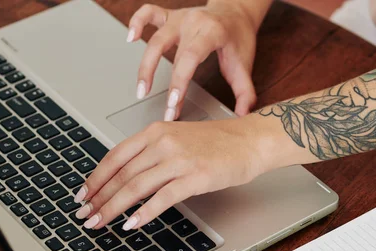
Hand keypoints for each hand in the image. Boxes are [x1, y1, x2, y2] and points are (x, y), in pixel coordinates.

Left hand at [73, 117, 280, 230]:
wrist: (249, 141)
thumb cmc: (218, 143)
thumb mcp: (179, 138)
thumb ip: (153, 152)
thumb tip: (127, 177)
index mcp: (156, 131)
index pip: (115, 156)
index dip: (95, 178)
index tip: (83, 194)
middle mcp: (163, 142)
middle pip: (121, 175)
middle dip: (99, 198)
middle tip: (85, 215)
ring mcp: (179, 160)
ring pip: (135, 187)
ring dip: (113, 208)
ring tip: (100, 222)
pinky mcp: (195, 177)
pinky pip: (162, 199)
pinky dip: (144, 214)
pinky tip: (132, 224)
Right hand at [127, 2, 257, 120]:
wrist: (237, 11)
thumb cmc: (238, 38)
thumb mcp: (245, 65)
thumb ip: (245, 92)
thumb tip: (243, 115)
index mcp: (212, 32)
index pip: (191, 59)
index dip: (180, 82)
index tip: (173, 104)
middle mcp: (193, 22)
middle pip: (172, 55)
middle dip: (166, 87)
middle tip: (164, 111)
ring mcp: (180, 17)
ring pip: (155, 39)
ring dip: (145, 66)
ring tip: (141, 90)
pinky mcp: (170, 16)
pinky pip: (148, 13)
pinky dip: (137, 23)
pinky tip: (130, 39)